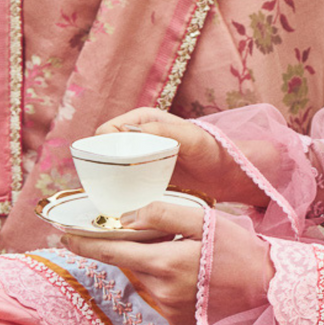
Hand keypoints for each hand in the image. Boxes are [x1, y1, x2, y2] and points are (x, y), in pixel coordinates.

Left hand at [76, 201, 273, 324]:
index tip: (63, 235)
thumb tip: (128, 216)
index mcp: (164, 265)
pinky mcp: (179, 322)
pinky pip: (159, 294)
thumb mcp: (203, 219)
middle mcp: (161, 293)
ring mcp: (169, 312)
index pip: (112, 253)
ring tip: (182, 249)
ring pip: (144, 279)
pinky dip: (164, 279)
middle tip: (147, 229)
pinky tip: (189, 270)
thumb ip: (162, 214)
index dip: (85, 244)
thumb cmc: (239, 247)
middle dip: (129, 247)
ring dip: (150, 262)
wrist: (268, 285)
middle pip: (129, 265)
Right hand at [97, 109, 269, 206]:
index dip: (100, 147)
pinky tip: (120, 205)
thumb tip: (131, 131)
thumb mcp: (190, 138)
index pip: (106, 130)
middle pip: (103, 151)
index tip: (105, 168)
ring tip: (109, 199)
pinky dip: (117, 191)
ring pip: (109, 168)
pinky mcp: (143, 176)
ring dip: (106, 181)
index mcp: (141, 119)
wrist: (225, 174)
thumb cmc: (211, 150)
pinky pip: (121, 182)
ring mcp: (138, 157)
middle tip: (104, 188)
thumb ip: (164, 131)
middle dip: (99, 167)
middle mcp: (136, 136)